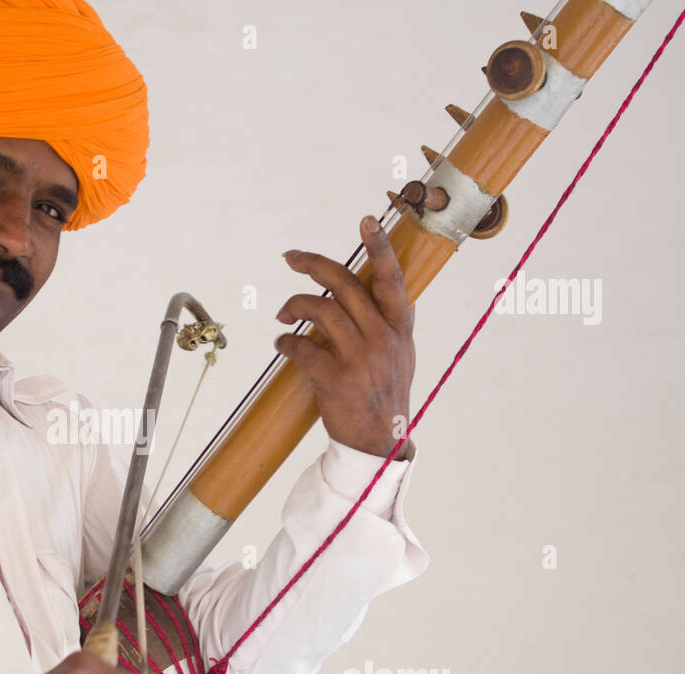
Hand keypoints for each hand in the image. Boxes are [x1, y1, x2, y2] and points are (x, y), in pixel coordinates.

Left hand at [274, 215, 415, 458]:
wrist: (378, 441)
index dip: (379, 248)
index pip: (391, 280)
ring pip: (320, 311)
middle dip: (314, 265)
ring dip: (294, 306)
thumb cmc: (385, 395)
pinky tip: (281, 344)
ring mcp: (360, 359)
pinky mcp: (336, 380)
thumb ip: (396, 325)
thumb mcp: (403, 356)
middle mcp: (382, 338)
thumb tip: (392, 297)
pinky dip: (286, 342)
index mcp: (398, 329)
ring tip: (282, 314)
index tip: (366, 221)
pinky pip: (302, 347)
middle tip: (291, 258)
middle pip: (345, 285)